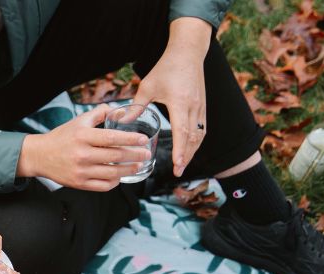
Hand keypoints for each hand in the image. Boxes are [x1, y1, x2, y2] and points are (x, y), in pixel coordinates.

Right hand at [18, 105, 150, 190]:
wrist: (40, 156)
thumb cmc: (62, 137)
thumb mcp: (78, 121)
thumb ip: (99, 113)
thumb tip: (120, 110)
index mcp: (83, 136)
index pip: (112, 138)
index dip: (130, 139)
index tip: (143, 139)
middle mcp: (81, 154)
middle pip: (115, 156)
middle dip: (135, 155)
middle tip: (146, 153)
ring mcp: (80, 171)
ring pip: (112, 173)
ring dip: (129, 169)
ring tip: (138, 165)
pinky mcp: (78, 183)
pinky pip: (102, 186)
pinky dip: (114, 182)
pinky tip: (120, 176)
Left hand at [133, 17, 211, 177]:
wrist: (188, 51)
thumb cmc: (166, 67)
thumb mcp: (147, 86)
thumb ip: (136, 105)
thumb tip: (121, 121)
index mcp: (180, 103)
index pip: (182, 132)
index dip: (180, 150)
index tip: (177, 165)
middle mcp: (193, 107)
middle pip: (192, 138)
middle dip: (186, 157)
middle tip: (178, 172)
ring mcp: (200, 106)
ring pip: (199, 135)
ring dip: (192, 151)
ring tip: (183, 165)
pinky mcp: (202, 105)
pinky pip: (201, 128)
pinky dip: (196, 141)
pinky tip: (189, 149)